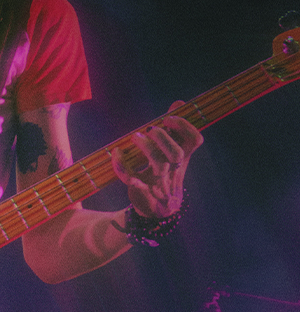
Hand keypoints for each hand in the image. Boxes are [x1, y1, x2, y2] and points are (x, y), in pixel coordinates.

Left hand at [111, 102, 202, 219]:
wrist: (156, 208)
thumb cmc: (164, 173)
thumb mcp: (172, 151)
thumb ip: (174, 128)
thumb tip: (179, 103)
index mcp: (183, 157)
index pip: (195, 140)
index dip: (185, 126)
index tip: (169, 118)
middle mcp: (173, 170)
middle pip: (177, 154)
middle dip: (163, 138)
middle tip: (150, 129)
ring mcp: (158, 181)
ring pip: (159, 166)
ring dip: (146, 148)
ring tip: (135, 137)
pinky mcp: (141, 189)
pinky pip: (132, 178)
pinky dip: (122, 165)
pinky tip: (117, 152)